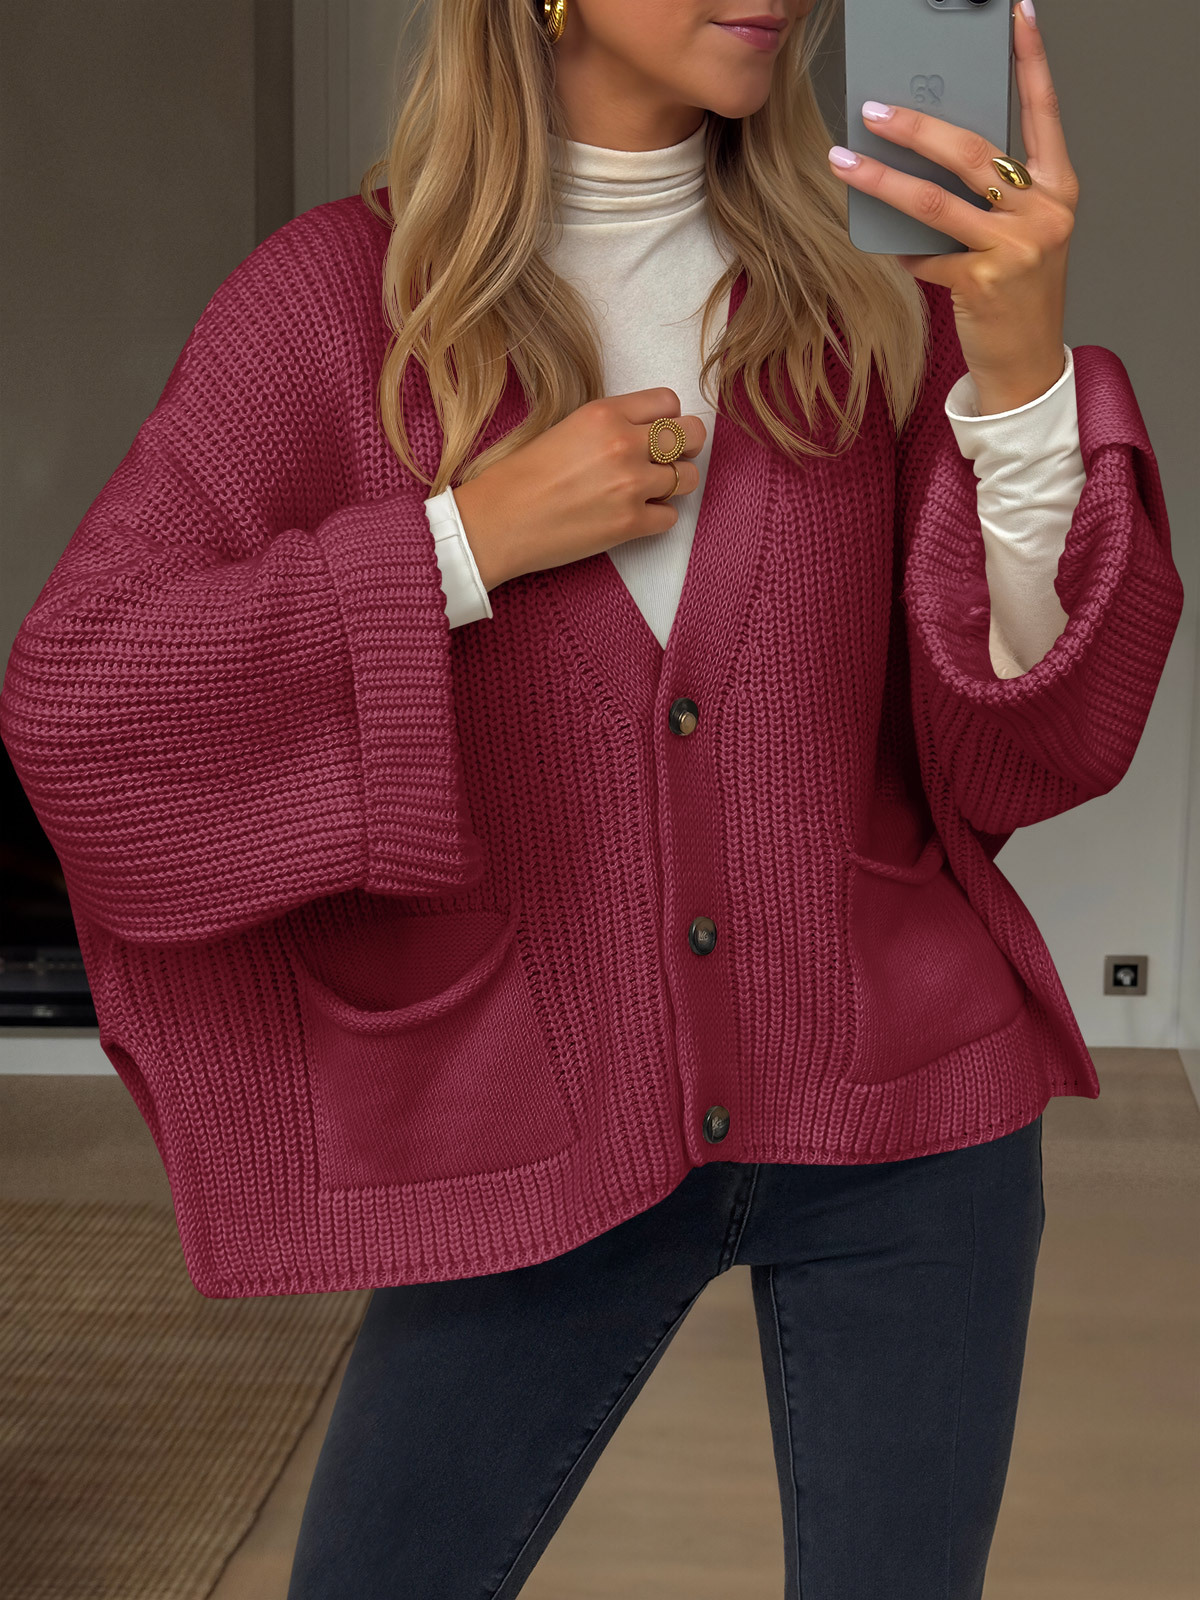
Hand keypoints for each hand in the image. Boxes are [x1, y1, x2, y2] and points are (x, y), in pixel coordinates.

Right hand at [451, 391, 705, 591]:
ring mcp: (631, 485)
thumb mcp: (566, 427)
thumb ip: (610, 425)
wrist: (497, 521)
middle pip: (692, 434)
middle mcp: (624, 444)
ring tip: (649, 491)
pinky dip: (657, 518)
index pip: (668, 402)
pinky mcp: (630, 524)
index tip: (654, 432)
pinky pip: (671, 518)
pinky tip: (634, 516)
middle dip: (685, 446)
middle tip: (666, 460)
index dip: (666, 418)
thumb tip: (646, 434)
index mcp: (605, 414)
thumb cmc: (521, 477)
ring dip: (674, 485)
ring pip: (689, 478)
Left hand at [827, 1, 1077, 411]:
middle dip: (914, 127)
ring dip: (882, 179)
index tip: (1017, 15)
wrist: (1027, 364)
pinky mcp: (984, 283)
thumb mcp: (1017, 235)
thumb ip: (987, 197)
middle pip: (970, 152)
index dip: (1032, 60)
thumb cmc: (1016, 292)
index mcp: (1058, 189)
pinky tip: (876, 242)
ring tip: (844, 161)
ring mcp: (1016, 248)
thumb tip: (926, 155)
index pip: (1044, 111)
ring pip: (935, 201)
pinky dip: (896, 249)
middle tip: (872, 111)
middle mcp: (1043, 212)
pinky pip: (924, 255)